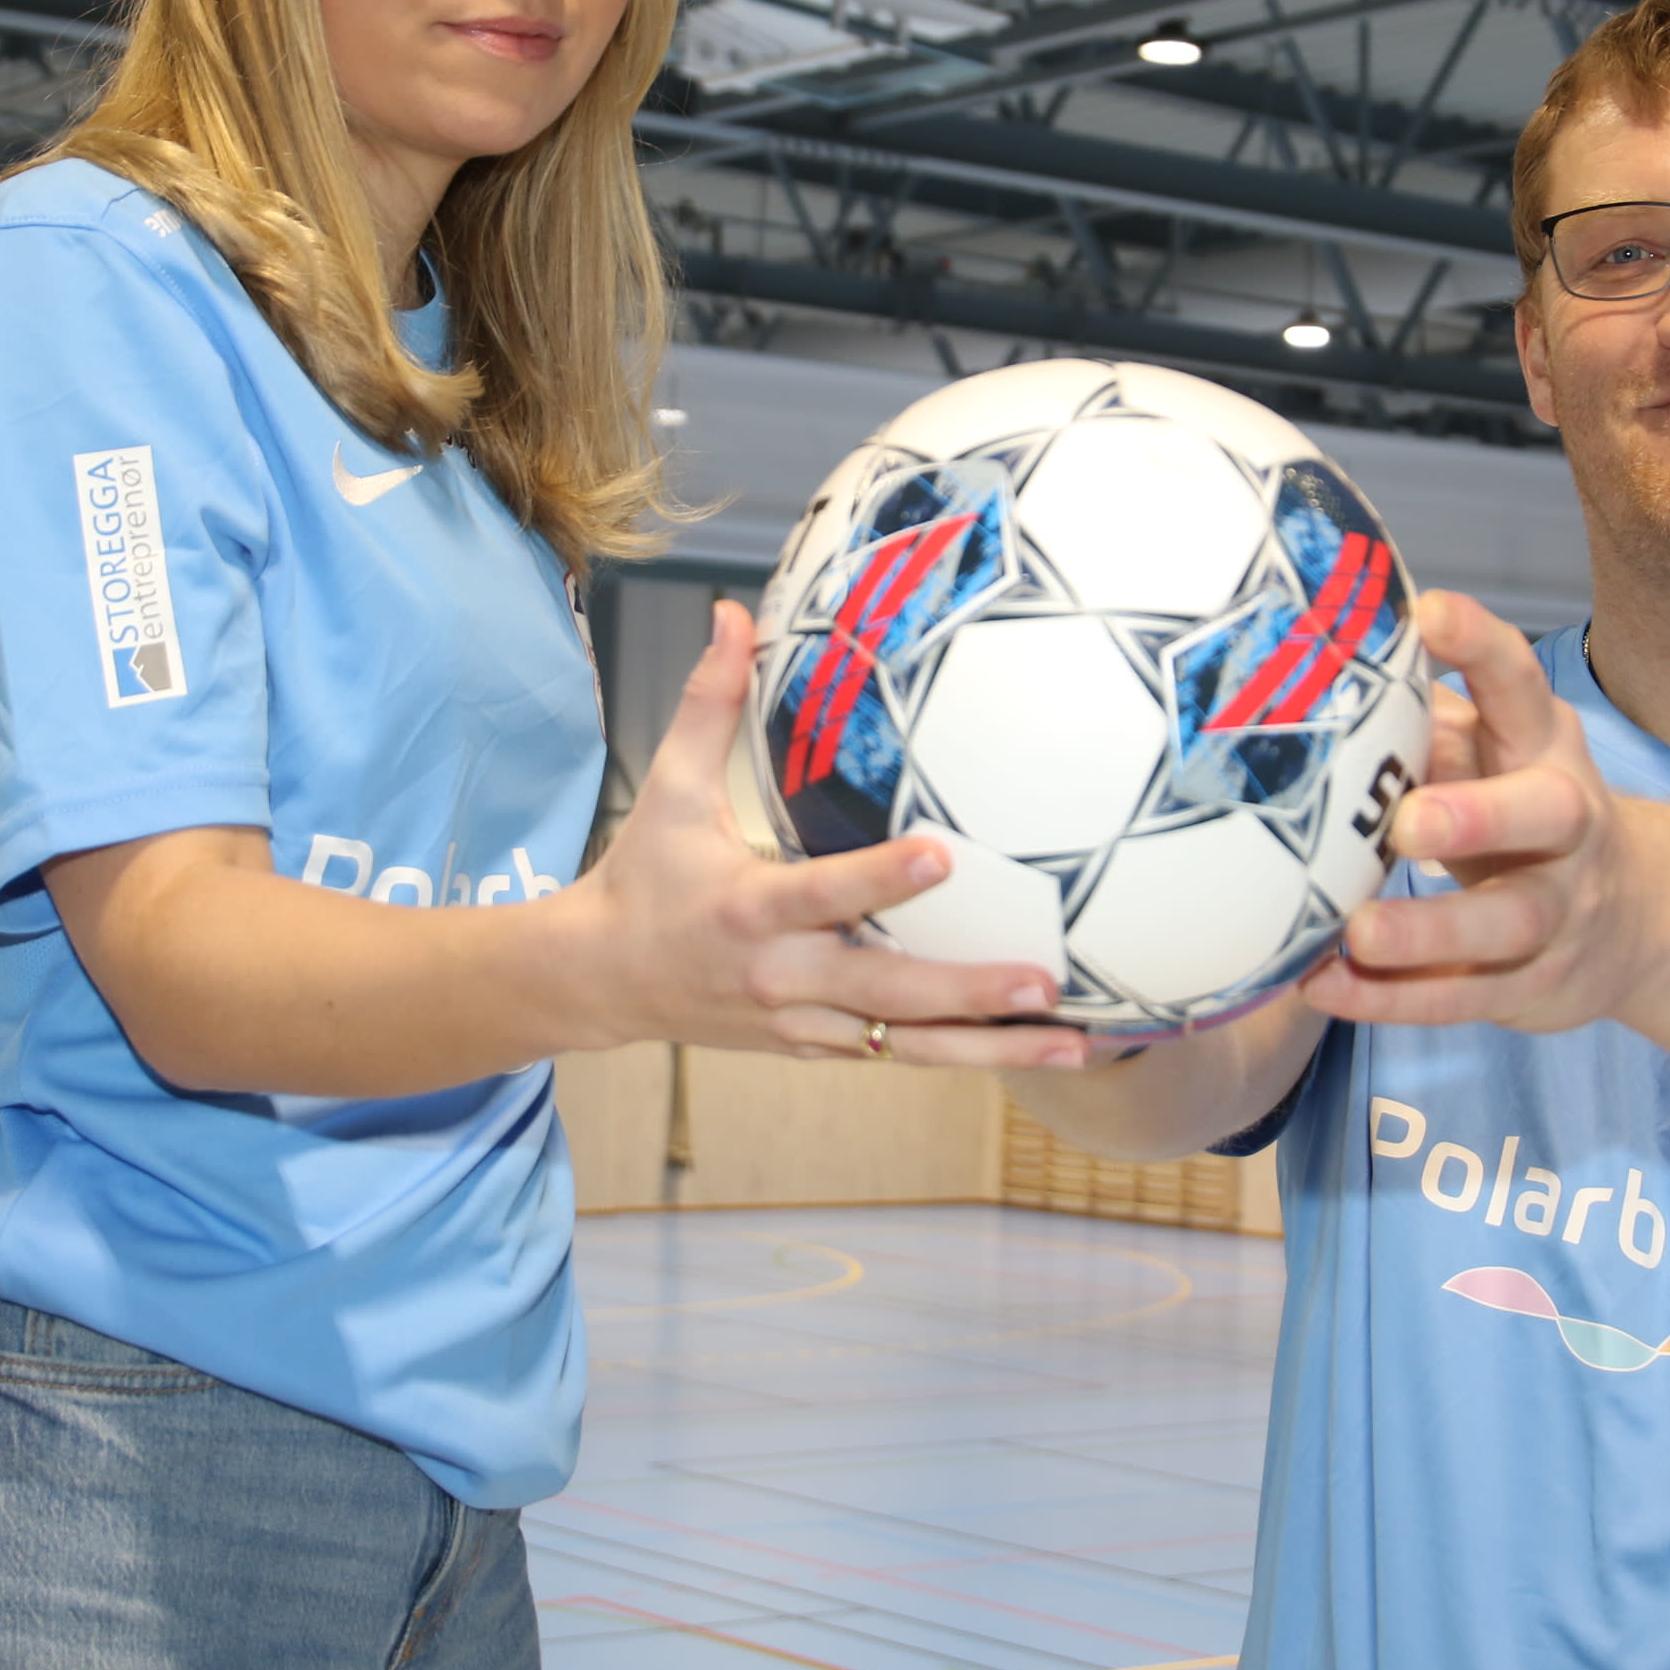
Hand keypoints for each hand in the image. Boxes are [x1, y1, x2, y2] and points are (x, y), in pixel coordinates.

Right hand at [562, 600, 1088, 1068]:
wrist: (599, 980)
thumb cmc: (645, 873)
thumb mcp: (667, 787)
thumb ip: (710, 701)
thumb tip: (734, 613)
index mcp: (749, 907)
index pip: (824, 893)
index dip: (881, 879)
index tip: (943, 855)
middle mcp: (781, 974)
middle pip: (884, 993)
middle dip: (967, 991)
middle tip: (1044, 980)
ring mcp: (801, 1021)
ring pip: (904, 1044)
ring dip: (989, 1049)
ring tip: (1070, 1044)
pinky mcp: (812, 1047)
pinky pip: (895, 1056)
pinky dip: (963, 1057)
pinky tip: (1033, 1051)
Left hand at [1298, 591, 1657, 1034]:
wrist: (1638, 919)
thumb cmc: (1519, 808)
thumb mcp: (1491, 751)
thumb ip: (1420, 716)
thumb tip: (1304, 656)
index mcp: (1542, 747)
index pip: (1521, 684)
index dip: (1479, 647)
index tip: (1427, 612)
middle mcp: (1566, 824)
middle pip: (1543, 814)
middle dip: (1480, 816)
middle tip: (1407, 822)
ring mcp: (1557, 910)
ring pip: (1505, 924)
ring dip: (1430, 930)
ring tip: (1358, 933)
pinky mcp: (1530, 983)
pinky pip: (1461, 997)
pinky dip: (1391, 997)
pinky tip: (1326, 987)